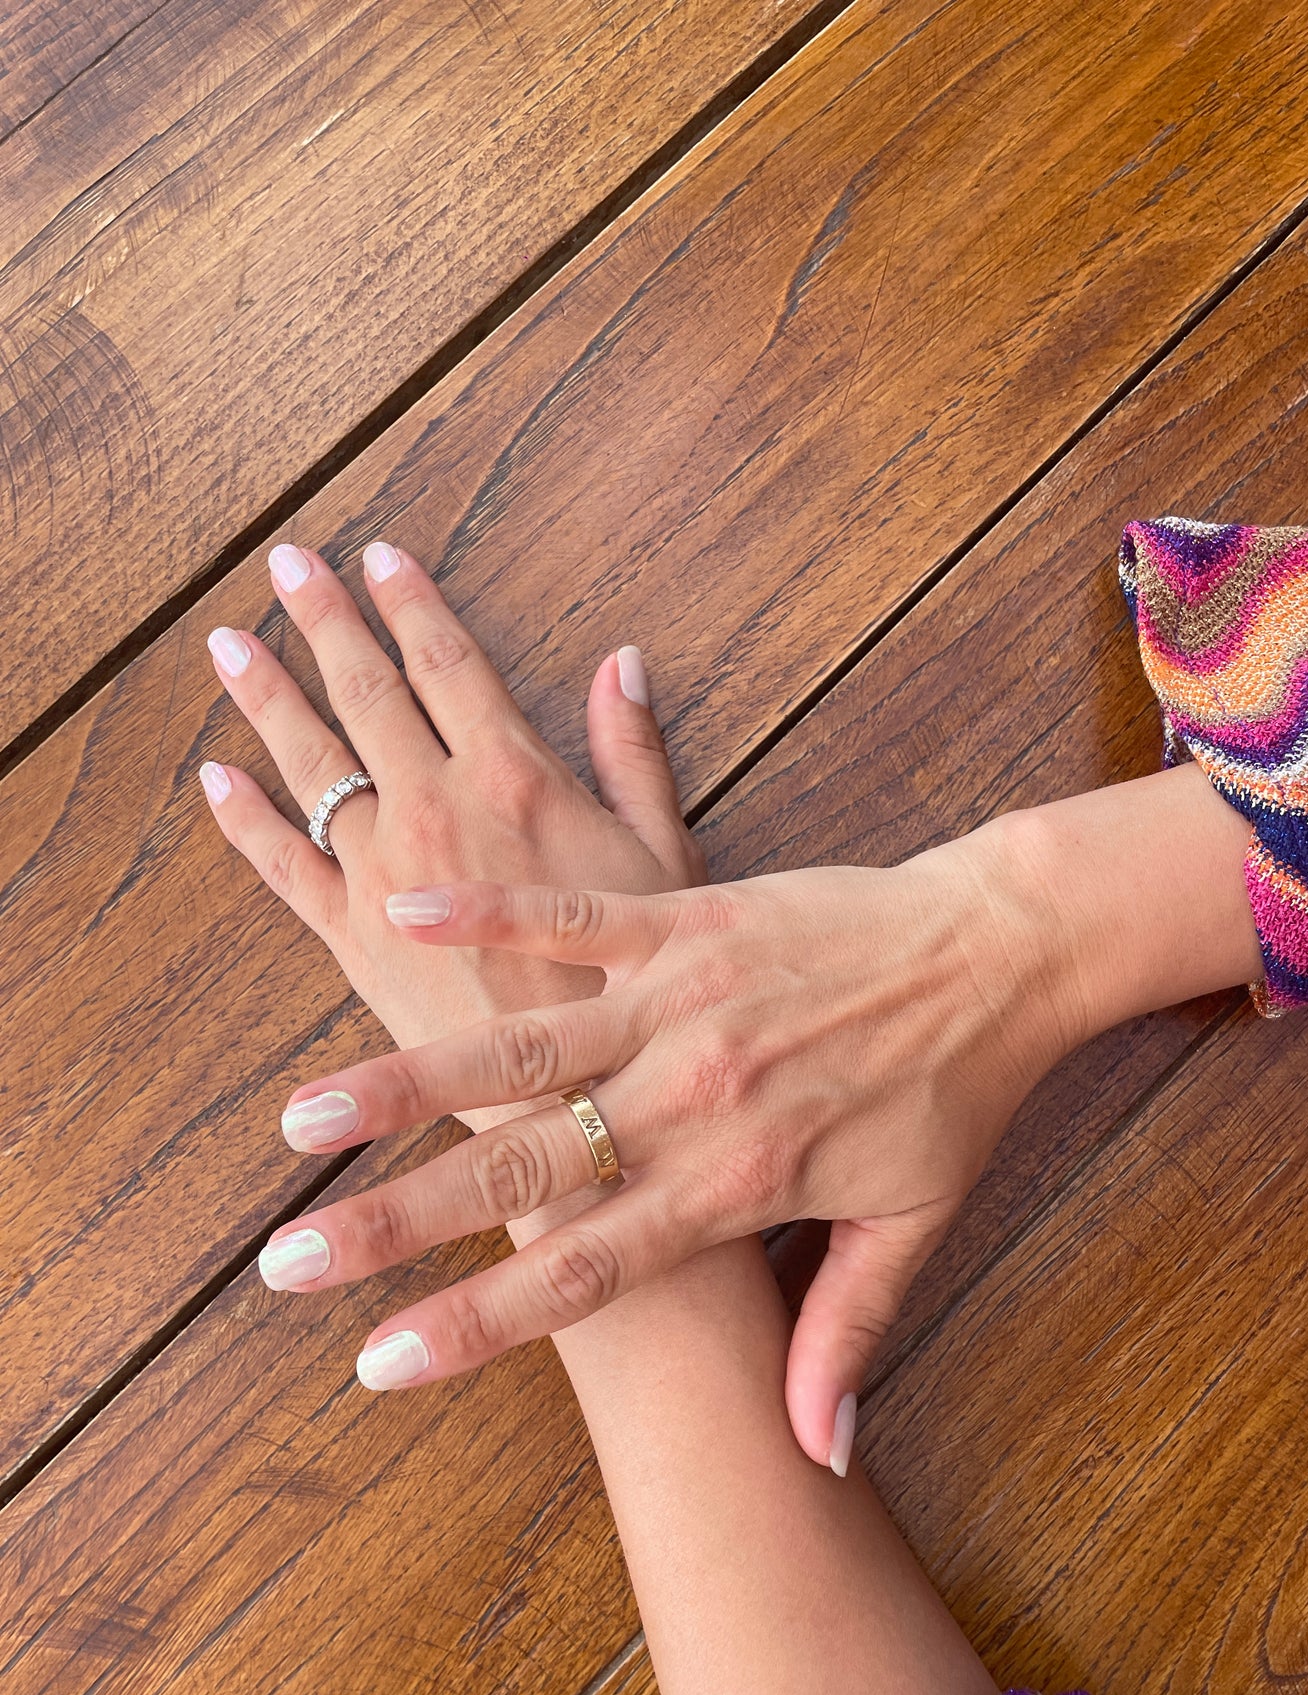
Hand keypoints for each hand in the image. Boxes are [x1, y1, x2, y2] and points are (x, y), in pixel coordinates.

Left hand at [199, 539, 699, 1237]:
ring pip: (313, 764)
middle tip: (287, 564)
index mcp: (517, 781)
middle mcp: (438, 812)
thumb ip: (634, 757)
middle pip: (368, 694)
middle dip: (325, 622)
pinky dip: (247, 822)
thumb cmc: (639, 990)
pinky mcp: (352, 940)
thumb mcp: (664, 861)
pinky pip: (284, 867)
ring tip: (231, 641)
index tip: (380, 555)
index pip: (450, 667)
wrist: (580, 1100)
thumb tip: (624, 661)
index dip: (412, 605)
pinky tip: (217, 780)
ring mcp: (385, 875)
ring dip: (270, 696)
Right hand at [260, 763, 1260, 1467]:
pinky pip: (570, 916)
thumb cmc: (957, 1093)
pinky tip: (397, 916)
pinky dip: (485, 917)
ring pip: (522, 1047)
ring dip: (405, 1081)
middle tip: (292, 1260)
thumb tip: (814, 1454)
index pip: (588, 1270)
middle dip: (400, 1221)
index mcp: (740, 1181)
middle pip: (525, 1169)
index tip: (379, 1362)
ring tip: (304, 1117)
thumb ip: (848, 1335)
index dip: (479, 1321)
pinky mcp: (689, 915)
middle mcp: (694, 1096)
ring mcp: (683, 999)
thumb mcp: (914, 1224)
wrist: (1003, 952)